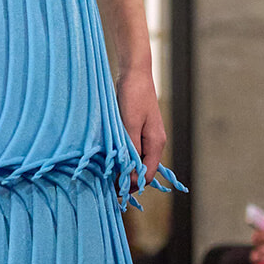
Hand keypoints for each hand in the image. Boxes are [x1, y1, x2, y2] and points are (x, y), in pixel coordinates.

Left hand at [115, 64, 166, 190]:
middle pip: (144, 170)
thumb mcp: (130, 124)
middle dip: (128, 180)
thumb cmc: (133, 96)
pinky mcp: (139, 131)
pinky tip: (111, 160)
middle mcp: (155, 143)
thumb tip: (131, 173)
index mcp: (156, 143)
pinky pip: (133, 151)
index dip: (133, 185)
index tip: (115, 190)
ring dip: (125, 170)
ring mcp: (148, 137)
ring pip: (137, 162)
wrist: (135, 73)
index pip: (147, 175)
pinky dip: (124, 158)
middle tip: (108, 186)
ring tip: (107, 175)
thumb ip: (131, 149)